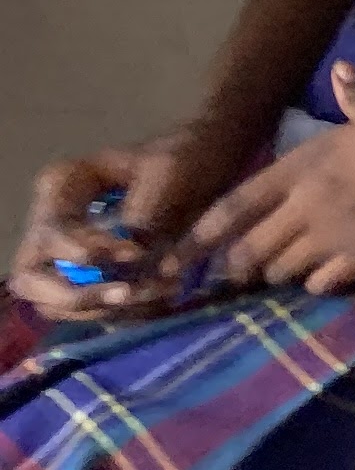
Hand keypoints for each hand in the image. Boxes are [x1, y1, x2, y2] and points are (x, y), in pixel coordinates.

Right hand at [9, 124, 249, 319]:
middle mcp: (53, 224)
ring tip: (161, 292)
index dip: (85, 251)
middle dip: (76, 295)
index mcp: (63, 186)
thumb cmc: (186, 156)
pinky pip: (90, 310)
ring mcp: (66, 255)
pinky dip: (123, 312)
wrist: (210, 164)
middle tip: (127, 294)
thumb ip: (145, 213)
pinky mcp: (90, 277)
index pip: (51, 233)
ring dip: (105, 308)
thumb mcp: (169, 172)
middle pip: (31, 278)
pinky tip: (163, 298)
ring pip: (57, 304)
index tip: (135, 253)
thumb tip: (130, 260)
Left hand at [188, 67, 354, 295]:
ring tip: (296, 264)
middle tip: (247, 267)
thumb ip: (351, 97)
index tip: (183, 254)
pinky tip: (337, 267)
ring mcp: (339, 230)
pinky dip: (322, 280)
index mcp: (302, 161)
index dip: (201, 236)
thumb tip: (344, 74)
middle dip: (241, 263)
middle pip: (249, 251)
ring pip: (283, 271)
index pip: (233, 207)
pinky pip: (324, 282)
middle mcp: (308, 201)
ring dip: (284, 270)